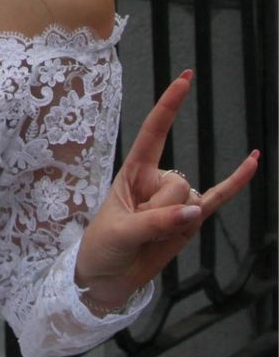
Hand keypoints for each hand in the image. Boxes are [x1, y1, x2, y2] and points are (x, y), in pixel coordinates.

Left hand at [75, 69, 259, 311]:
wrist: (107, 278)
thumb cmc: (104, 248)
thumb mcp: (120, 233)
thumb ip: (156, 223)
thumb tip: (194, 212)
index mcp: (132, 173)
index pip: (153, 133)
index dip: (168, 106)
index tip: (185, 78)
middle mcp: (157, 180)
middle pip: (178, 183)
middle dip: (160, 210)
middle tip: (136, 228)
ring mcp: (176, 199)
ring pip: (192, 201)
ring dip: (172, 224)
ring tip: (148, 237)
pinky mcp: (191, 220)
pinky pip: (219, 197)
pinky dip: (237, 182)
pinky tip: (253, 160)